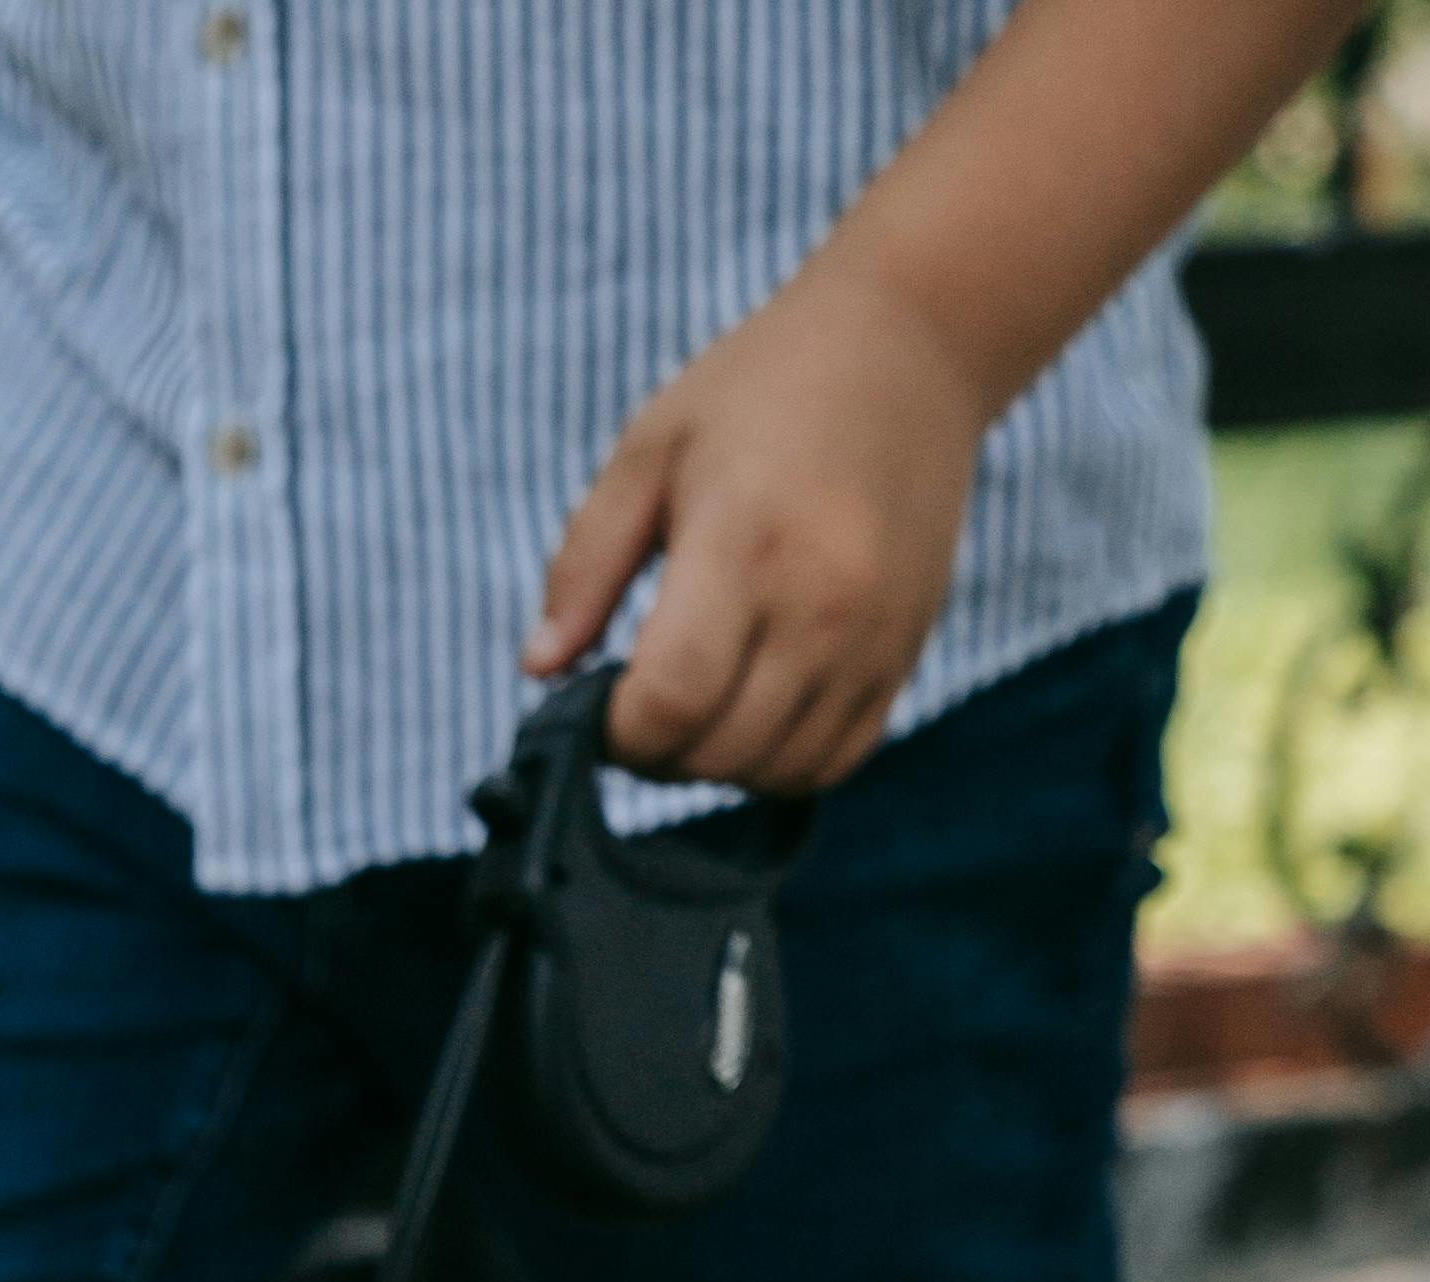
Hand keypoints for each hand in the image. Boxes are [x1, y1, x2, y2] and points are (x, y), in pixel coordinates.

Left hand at [526, 254, 990, 795]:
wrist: (911, 342)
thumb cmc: (760, 389)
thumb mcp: (650, 449)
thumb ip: (586, 563)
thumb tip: (537, 670)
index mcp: (744, 541)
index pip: (671, 701)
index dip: (616, 730)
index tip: (599, 702)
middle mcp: (822, 601)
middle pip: (719, 752)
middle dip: (657, 753)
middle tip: (639, 702)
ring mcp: (873, 634)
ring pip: (777, 773)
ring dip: (718, 764)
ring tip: (697, 701)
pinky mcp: (906, 650)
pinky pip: (836, 761)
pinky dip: (781, 763)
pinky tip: (753, 708)